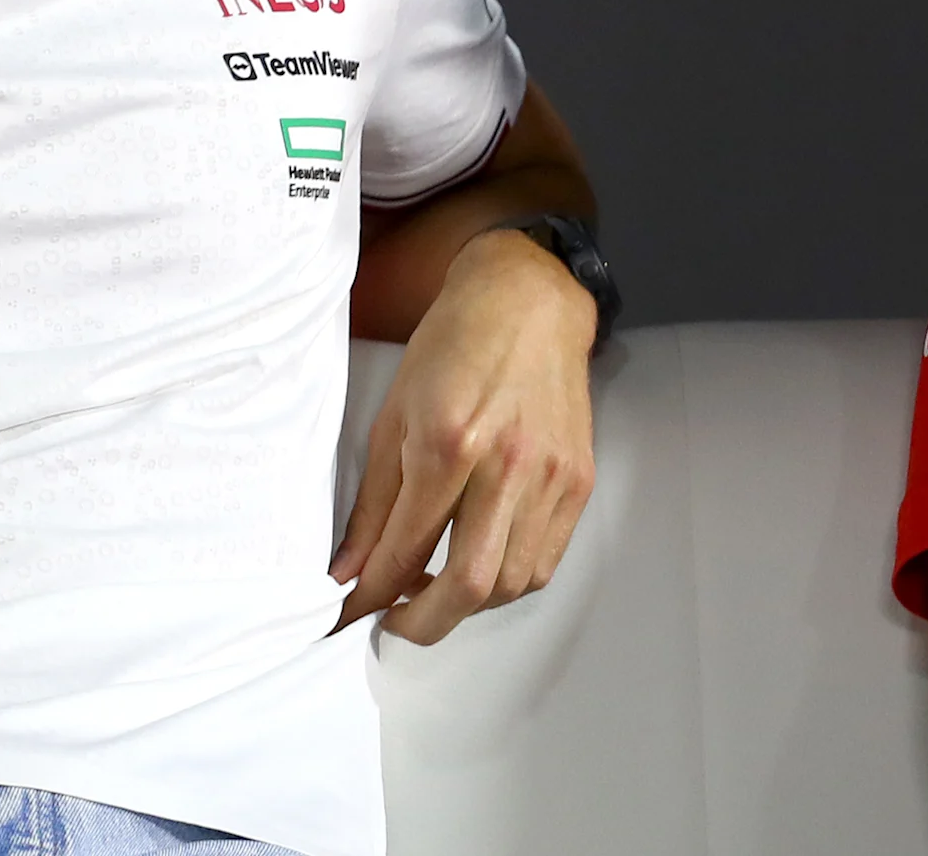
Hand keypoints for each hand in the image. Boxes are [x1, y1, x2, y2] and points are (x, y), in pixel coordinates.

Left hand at [332, 225, 596, 643]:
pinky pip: (545, 562)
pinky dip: (509, 581)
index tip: (348, 616)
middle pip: (470, 587)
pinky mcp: (580, 481)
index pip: (405, 551)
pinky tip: (482, 561)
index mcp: (448, 444)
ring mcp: (551, 476)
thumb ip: (374, 504)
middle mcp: (506, 466)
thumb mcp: (393, 417)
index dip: (370, 598)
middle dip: (423, 624)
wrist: (529, 302)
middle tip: (396, 622)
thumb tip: (350, 573)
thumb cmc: (452, 348)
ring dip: (468, 604)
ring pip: (511, 584)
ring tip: (437, 586)